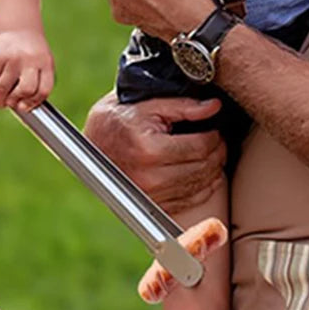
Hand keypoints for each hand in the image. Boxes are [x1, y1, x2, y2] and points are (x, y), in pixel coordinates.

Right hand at [0, 29, 54, 111]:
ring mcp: (14, 57)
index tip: (25, 107)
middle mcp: (31, 59)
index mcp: (46, 63)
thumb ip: (38, 83)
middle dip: (16, 101)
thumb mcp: (43, 63)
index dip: (34, 103)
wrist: (19, 27)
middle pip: (26, 89)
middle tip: (10, 104)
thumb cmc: (33, 52)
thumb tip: (23, 107)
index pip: (44, 89)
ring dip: (0, 99)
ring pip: (5, 87)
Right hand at [83, 91, 225, 214]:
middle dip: (217, 152)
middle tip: (217, 139)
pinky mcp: (153, 204)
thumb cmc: (117, 122)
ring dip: (213, 170)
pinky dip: (203, 189)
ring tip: (211, 154)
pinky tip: (205, 175)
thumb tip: (213, 107)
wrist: (91, 148)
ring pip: (200, 186)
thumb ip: (183, 106)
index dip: (215, 136)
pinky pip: (189, 201)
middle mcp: (150, 176)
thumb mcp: (148, 105)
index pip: (200, 147)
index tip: (214, 129)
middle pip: (203, 167)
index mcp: (149, 150)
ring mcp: (151, 194)